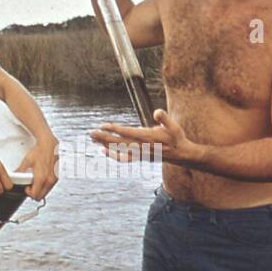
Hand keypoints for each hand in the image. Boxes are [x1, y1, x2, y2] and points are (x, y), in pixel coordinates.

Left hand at [16, 135, 58, 200]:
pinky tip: (42, 177)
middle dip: (34, 193)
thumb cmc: (40, 151)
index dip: (28, 193)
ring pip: (46, 192)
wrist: (49, 145)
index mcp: (41, 178)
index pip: (35, 195)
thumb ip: (20, 171)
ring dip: (40, 189)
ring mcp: (54, 179)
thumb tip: (15, 175)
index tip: (26, 187)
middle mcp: (49, 180)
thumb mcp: (27, 161)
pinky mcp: (57, 177)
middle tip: (30, 186)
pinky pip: (50, 186)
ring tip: (35, 180)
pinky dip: (45, 185)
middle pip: (41, 196)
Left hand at [89, 109, 203, 166]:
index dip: (114, 129)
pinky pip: (123, 158)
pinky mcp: (139, 157)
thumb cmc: (176, 138)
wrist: (181, 155)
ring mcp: (139, 154)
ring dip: (105, 144)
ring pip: (118, 150)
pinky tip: (104, 151)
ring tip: (92, 139)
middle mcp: (141, 147)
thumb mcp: (174, 126)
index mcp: (148, 137)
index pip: (127, 132)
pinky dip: (112, 155)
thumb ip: (165, 119)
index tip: (102, 125)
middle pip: (118, 142)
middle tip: (90, 133)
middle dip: (103, 137)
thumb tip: (157, 112)